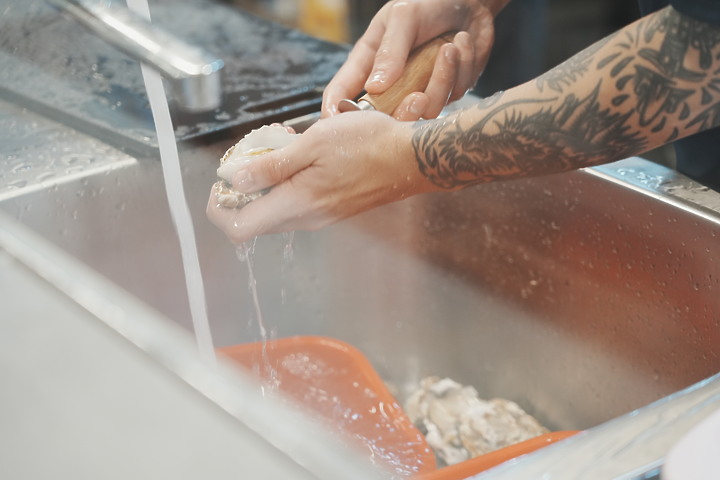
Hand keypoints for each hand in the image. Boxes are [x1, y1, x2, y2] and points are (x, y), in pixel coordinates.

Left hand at [206, 111, 439, 243]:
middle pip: (253, 218)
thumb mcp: (314, 144)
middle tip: (252, 153)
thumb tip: (233, 179)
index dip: (220, 208)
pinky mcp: (331, 209)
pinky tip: (300, 153)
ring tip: (279, 144)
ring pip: (274, 208)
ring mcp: (320, 216)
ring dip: (266, 181)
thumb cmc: (368, 146)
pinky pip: (295, 202)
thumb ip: (271, 165)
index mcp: (296, 204)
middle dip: (242, 188)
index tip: (222, 181)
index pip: (238, 228)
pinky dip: (286, 182)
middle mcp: (305, 218)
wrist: (412, 160)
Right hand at [322, 0, 503, 120]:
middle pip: (385, 117)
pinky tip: (462, 43)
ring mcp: (418, 90)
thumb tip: (374, 88)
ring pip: (425, 110)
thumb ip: (390, 51)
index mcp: (369, 62)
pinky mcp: (445, 92)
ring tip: (449, 47)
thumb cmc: (429, 3)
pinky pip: (452, 95)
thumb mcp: (403, 17)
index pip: (341, 92)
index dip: (335, 112)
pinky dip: (461, 69)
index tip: (339, 125)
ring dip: (442, 78)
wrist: (471, 2)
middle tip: (418, 96)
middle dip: (404, 112)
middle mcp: (391, 82)